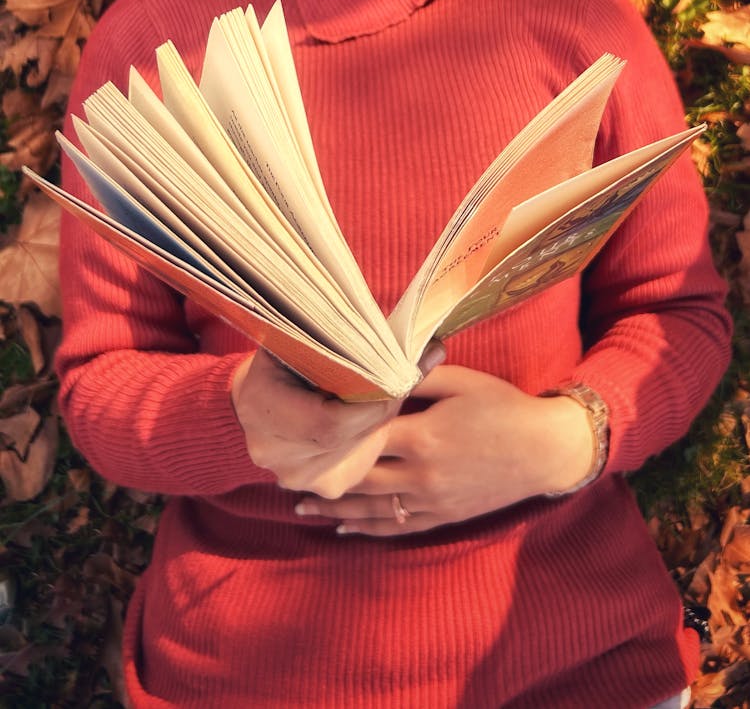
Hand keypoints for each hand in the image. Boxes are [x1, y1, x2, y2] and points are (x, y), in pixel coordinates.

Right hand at [231, 344, 444, 498]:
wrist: (251, 403)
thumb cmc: (281, 361)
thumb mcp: (302, 341)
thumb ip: (349, 341)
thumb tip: (424, 344)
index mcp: (264, 412)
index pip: (332, 423)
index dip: (371, 403)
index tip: (397, 376)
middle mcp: (277, 456)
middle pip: (351, 437)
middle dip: (382, 407)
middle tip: (405, 378)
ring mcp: (299, 478)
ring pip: (362, 451)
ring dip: (380, 423)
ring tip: (388, 395)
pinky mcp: (323, 486)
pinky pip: (363, 462)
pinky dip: (373, 438)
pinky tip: (372, 419)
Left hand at [295, 365, 594, 534]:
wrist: (544, 450)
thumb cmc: (503, 408)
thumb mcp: (460, 382)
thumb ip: (417, 377)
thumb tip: (381, 364)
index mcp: (421, 437)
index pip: (361, 439)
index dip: (328, 437)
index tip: (297, 434)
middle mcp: (419, 474)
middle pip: (357, 478)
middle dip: (320, 477)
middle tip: (286, 473)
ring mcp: (430, 500)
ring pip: (371, 508)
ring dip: (334, 508)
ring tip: (301, 505)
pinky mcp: (442, 516)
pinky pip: (397, 527)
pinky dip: (367, 528)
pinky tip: (344, 527)